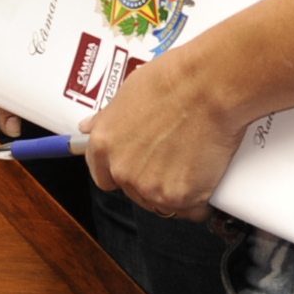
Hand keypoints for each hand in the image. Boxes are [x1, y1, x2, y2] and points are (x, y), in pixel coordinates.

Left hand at [84, 43, 248, 219]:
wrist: (206, 87)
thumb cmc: (170, 83)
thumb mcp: (125, 95)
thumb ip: (106, 120)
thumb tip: (87, 127)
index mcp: (103, 144)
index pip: (103, 176)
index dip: (121, 172)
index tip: (136, 167)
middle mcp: (122, 169)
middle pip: (133, 192)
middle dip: (151, 181)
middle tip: (172, 160)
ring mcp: (151, 187)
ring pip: (162, 204)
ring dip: (174, 193)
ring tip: (191, 167)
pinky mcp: (181, 197)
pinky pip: (191, 211)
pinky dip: (199, 201)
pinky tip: (206, 180)